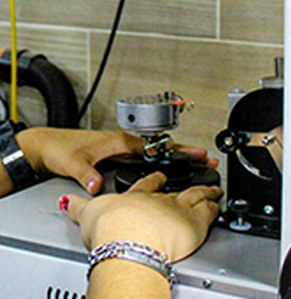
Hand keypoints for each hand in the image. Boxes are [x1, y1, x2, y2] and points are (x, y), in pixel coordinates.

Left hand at [16, 127, 218, 194]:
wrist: (45, 147)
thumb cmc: (60, 148)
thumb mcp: (74, 163)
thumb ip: (87, 175)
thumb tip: (98, 186)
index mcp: (120, 142)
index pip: (157, 147)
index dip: (179, 152)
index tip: (198, 154)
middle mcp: (124, 143)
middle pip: (163, 148)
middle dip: (186, 152)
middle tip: (207, 158)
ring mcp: (122, 148)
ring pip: (156, 152)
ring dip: (176, 156)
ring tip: (196, 161)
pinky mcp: (118, 155)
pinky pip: (147, 158)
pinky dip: (162, 161)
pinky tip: (168, 169)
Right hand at [61, 172, 223, 261]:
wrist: (127, 238)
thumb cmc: (110, 228)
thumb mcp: (88, 214)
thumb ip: (80, 207)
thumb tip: (68, 202)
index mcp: (136, 195)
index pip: (146, 184)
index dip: (155, 179)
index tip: (160, 176)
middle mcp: (159, 199)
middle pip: (176, 188)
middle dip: (188, 181)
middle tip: (196, 175)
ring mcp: (178, 208)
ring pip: (196, 194)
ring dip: (207, 190)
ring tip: (215, 189)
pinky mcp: (194, 221)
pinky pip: (208, 210)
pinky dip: (214, 206)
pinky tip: (217, 204)